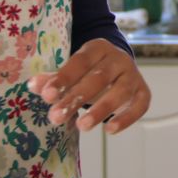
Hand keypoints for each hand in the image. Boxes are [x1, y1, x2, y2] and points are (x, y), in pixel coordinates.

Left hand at [27, 39, 150, 133]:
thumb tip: (34, 85)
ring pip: (120, 92)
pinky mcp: (144, 92)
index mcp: (98, 48)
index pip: (80, 62)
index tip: (47, 95)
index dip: (64, 78)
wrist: (118, 67)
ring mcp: (134, 75)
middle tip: (56, 117)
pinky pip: (139, 106)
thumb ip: (54, 78)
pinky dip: (126, 118)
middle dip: (76, 98)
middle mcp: (119, 58)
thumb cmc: (89, 71)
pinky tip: (109, 130)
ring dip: (100, 110)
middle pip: (99, 78)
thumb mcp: (72, 71)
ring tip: (81, 126)